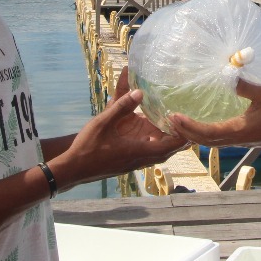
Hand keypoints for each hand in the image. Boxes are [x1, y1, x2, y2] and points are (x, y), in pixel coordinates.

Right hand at [54, 86, 185, 186]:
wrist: (73, 169)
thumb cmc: (88, 146)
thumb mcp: (104, 122)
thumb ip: (122, 106)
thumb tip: (140, 91)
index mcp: (138, 151)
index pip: (169, 146)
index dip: (181, 135)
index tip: (188, 122)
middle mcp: (140, 160)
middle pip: (167, 152)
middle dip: (179, 140)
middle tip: (187, 125)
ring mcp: (133, 164)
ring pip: (158, 155)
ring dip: (167, 144)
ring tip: (174, 129)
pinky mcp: (127, 165)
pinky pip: (148, 156)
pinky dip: (155, 146)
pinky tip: (152, 136)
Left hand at [168, 80, 260, 147]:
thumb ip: (245, 86)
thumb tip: (227, 74)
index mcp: (238, 130)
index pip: (207, 133)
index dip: (189, 126)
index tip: (174, 117)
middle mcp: (235, 139)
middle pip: (204, 141)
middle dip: (185, 132)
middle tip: (169, 119)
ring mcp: (239, 141)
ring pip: (211, 142)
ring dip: (193, 134)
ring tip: (179, 123)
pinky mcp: (242, 138)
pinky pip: (218, 139)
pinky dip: (204, 134)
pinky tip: (200, 125)